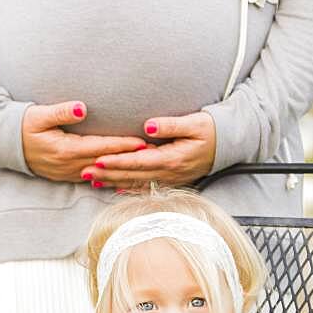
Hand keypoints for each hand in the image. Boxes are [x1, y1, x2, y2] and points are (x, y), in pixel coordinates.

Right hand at [22, 102, 147, 181]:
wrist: (6, 146)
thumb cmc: (23, 126)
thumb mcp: (39, 115)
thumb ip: (61, 111)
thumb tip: (82, 107)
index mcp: (65, 149)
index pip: (100, 147)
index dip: (122, 145)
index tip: (142, 142)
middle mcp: (69, 165)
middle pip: (106, 162)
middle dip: (129, 159)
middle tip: (153, 154)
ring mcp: (68, 173)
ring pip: (102, 173)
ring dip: (122, 169)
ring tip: (144, 165)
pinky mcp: (67, 176)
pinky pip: (94, 178)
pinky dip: (110, 176)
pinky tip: (124, 175)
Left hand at [80, 111, 215, 189]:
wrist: (228, 145)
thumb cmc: (211, 131)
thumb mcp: (194, 123)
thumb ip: (170, 125)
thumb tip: (147, 125)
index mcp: (171, 159)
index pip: (138, 162)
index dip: (116, 162)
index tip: (97, 160)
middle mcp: (168, 173)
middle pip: (131, 176)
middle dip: (107, 175)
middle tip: (83, 173)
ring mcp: (169, 179)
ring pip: (135, 183)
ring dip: (112, 183)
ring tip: (91, 182)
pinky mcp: (170, 180)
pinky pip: (145, 187)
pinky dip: (127, 189)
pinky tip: (114, 189)